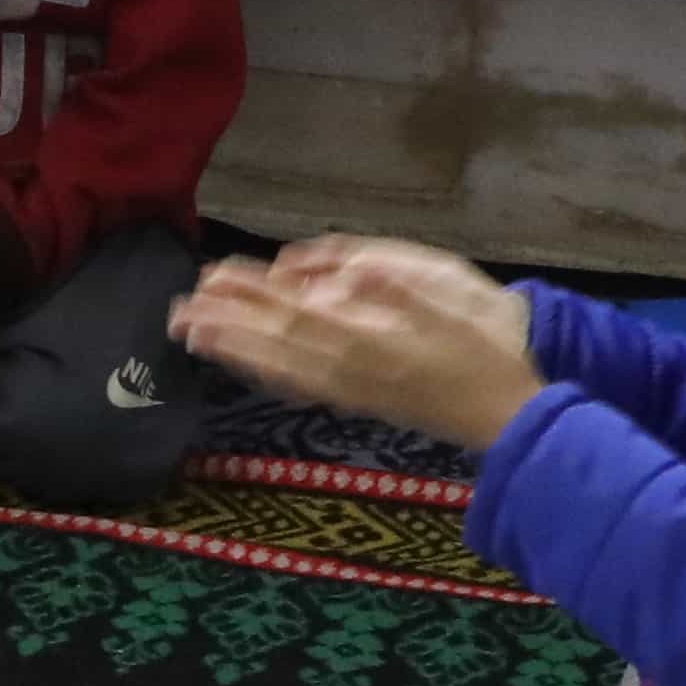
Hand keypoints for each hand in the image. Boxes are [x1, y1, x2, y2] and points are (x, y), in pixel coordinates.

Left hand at [171, 236, 545, 453]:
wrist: (508, 415)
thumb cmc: (484, 351)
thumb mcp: (448, 306)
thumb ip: (393, 287)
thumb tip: (343, 271)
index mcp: (366, 338)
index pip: (294, 313)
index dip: (249, 297)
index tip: (210, 281)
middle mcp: (347, 367)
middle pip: (274, 341)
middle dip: (225, 324)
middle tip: (177, 310)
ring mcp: (349, 390)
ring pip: (278, 368)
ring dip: (234, 350)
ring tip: (192, 335)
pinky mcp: (356, 403)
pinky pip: (298, 388)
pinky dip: (265, 375)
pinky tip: (246, 367)